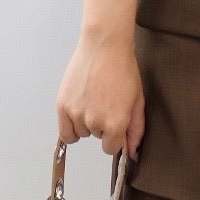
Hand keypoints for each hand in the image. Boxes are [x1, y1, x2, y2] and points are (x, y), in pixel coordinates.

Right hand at [56, 34, 145, 162]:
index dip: (115, 137)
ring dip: (86, 123)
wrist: (104, 46)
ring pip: (81, 133)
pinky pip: (64, 132)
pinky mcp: (62, 105)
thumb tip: (132, 152)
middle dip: (102, 125)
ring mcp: (76, 114)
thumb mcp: (137, 101)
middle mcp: (94, 123)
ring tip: (92, 100)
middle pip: (97, 137)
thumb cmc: (123, 69)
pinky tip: (78, 113)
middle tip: (105, 102)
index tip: (115, 124)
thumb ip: (135, 130)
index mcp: (115, 124)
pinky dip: (70, 127)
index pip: (111, 148)